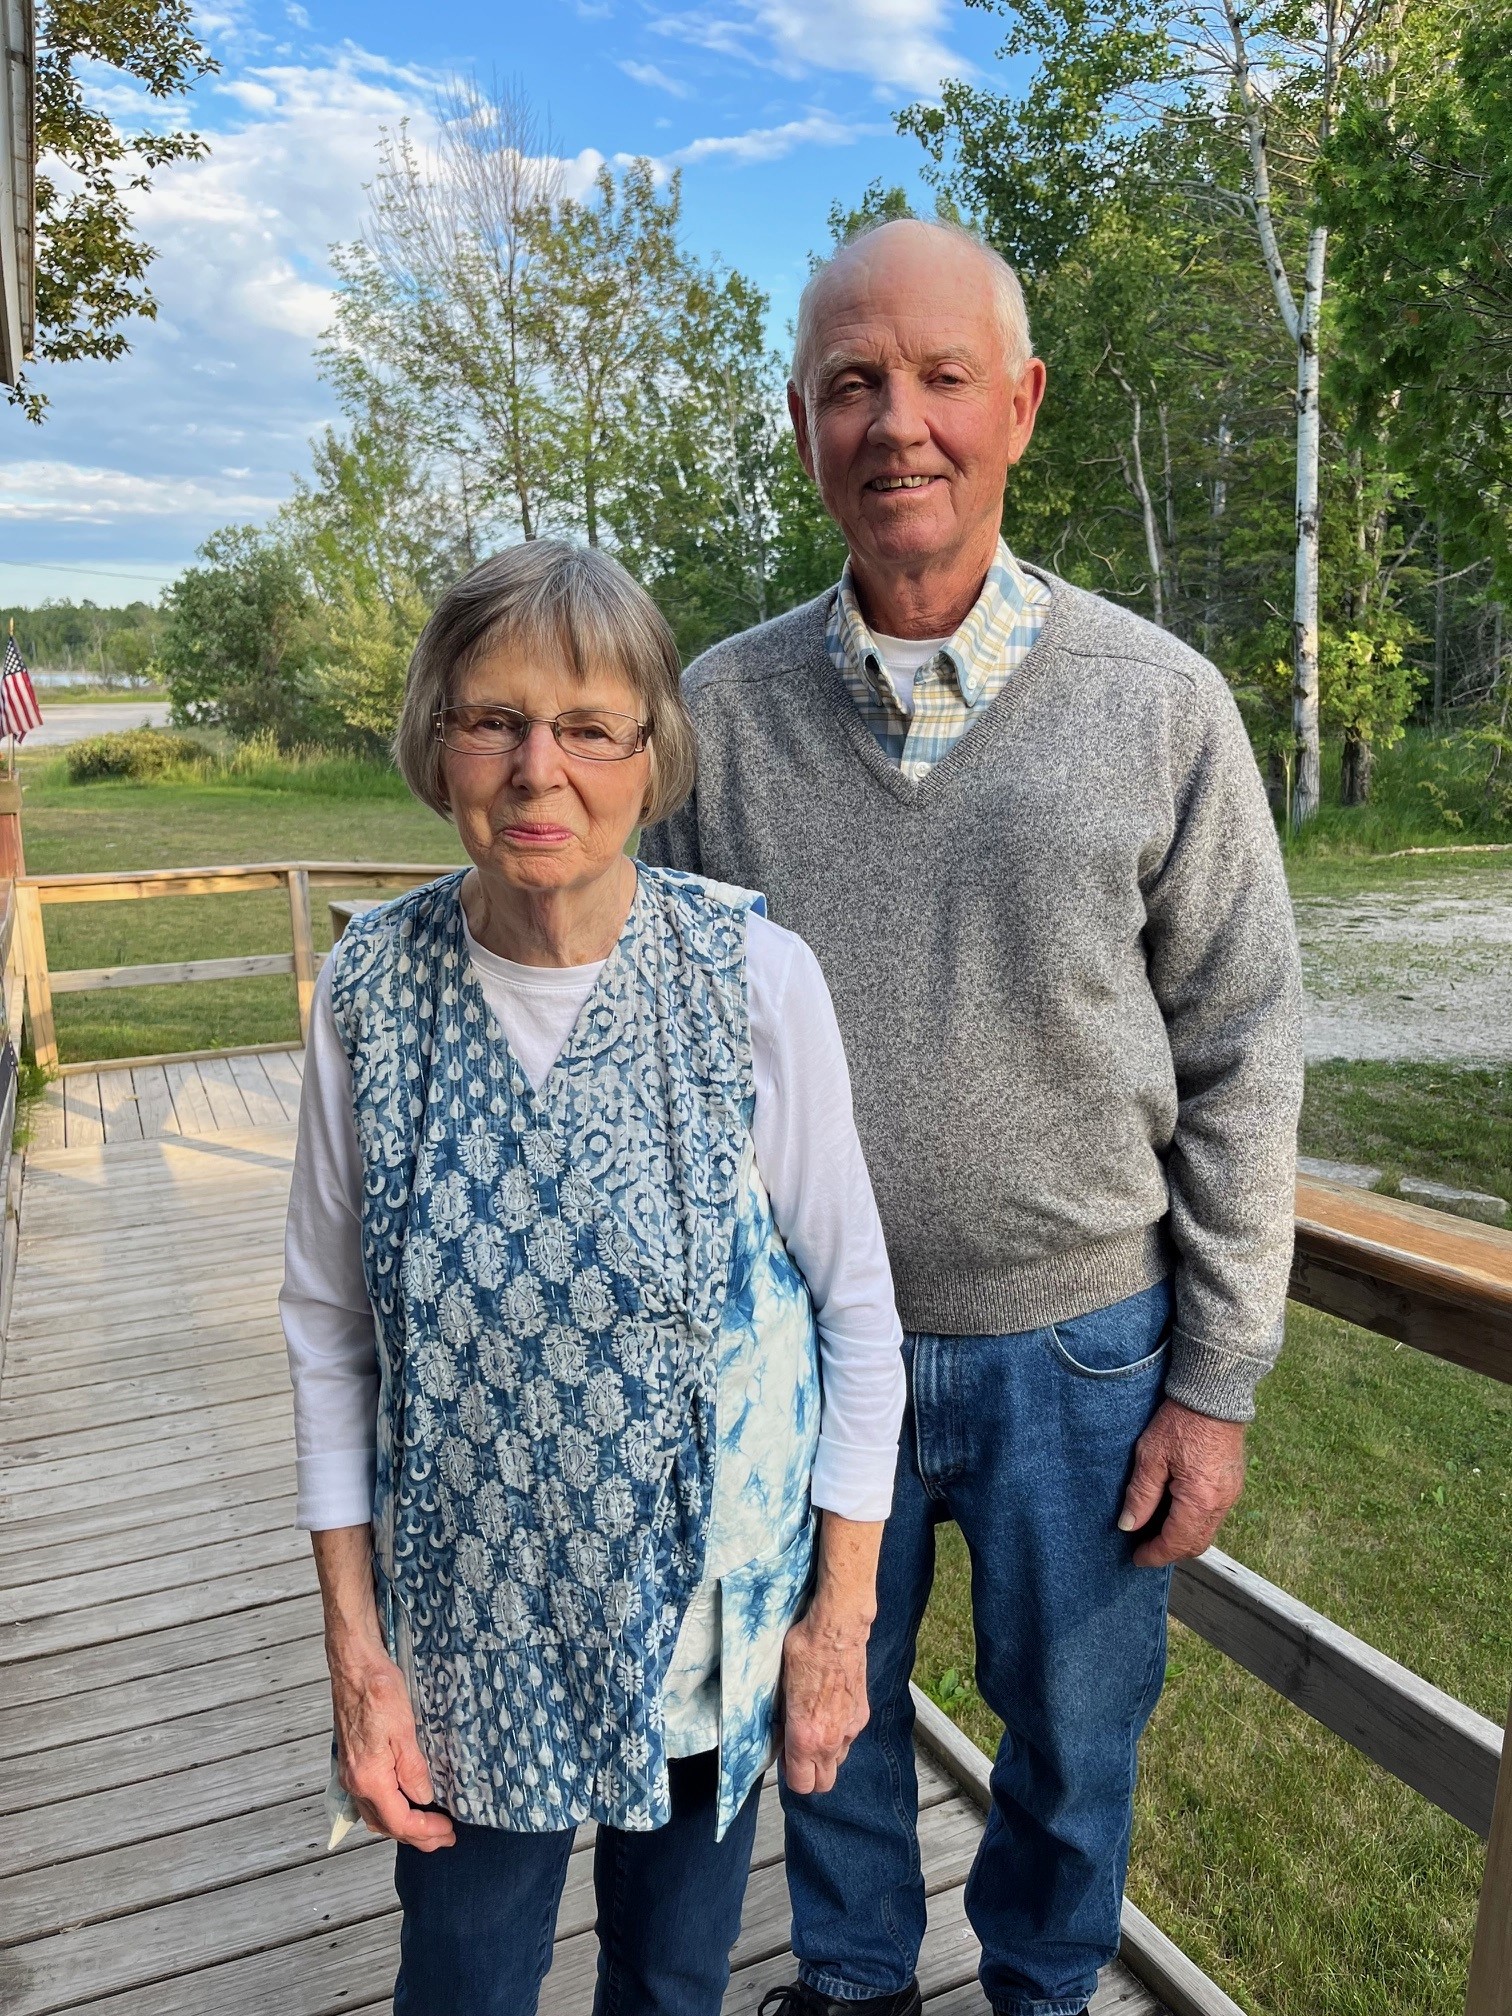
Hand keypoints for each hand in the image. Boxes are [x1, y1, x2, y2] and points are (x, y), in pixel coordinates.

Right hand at [328, 1643, 455, 1850]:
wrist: (353, 1666)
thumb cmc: (377, 1690)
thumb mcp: (404, 1728)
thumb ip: (413, 1769)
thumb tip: (424, 1798)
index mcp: (369, 1778)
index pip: (400, 1821)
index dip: (426, 1831)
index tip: (448, 1831)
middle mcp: (355, 1782)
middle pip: (386, 1825)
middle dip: (416, 1835)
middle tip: (443, 1838)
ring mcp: (350, 1774)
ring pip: (375, 1815)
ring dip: (401, 1826)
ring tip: (426, 1827)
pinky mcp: (352, 1763)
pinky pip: (369, 1801)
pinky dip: (388, 1811)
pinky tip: (402, 1805)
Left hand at [779, 1604, 871, 1794]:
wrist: (837, 1630)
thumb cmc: (804, 1652)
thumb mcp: (780, 1687)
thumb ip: (782, 1721)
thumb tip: (780, 1736)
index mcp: (806, 1737)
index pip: (801, 1785)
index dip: (790, 1775)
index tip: (784, 1758)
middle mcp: (831, 1740)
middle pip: (824, 1784)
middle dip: (811, 1774)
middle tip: (799, 1752)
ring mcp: (850, 1728)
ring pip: (838, 1760)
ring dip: (826, 1754)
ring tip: (815, 1728)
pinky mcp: (862, 1714)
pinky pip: (849, 1738)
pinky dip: (840, 1735)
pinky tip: (830, 1711)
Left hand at [1117, 1398, 1246, 1567]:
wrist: (1213, 1395)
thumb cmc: (1180, 1422)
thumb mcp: (1151, 1456)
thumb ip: (1141, 1494)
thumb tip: (1128, 1526)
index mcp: (1199, 1501)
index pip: (1176, 1543)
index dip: (1154, 1555)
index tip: (1136, 1558)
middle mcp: (1220, 1504)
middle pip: (1195, 1544)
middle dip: (1170, 1551)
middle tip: (1145, 1548)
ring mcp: (1231, 1496)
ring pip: (1207, 1532)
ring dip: (1183, 1538)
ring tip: (1157, 1530)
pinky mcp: (1233, 1485)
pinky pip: (1215, 1516)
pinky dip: (1195, 1523)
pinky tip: (1177, 1512)